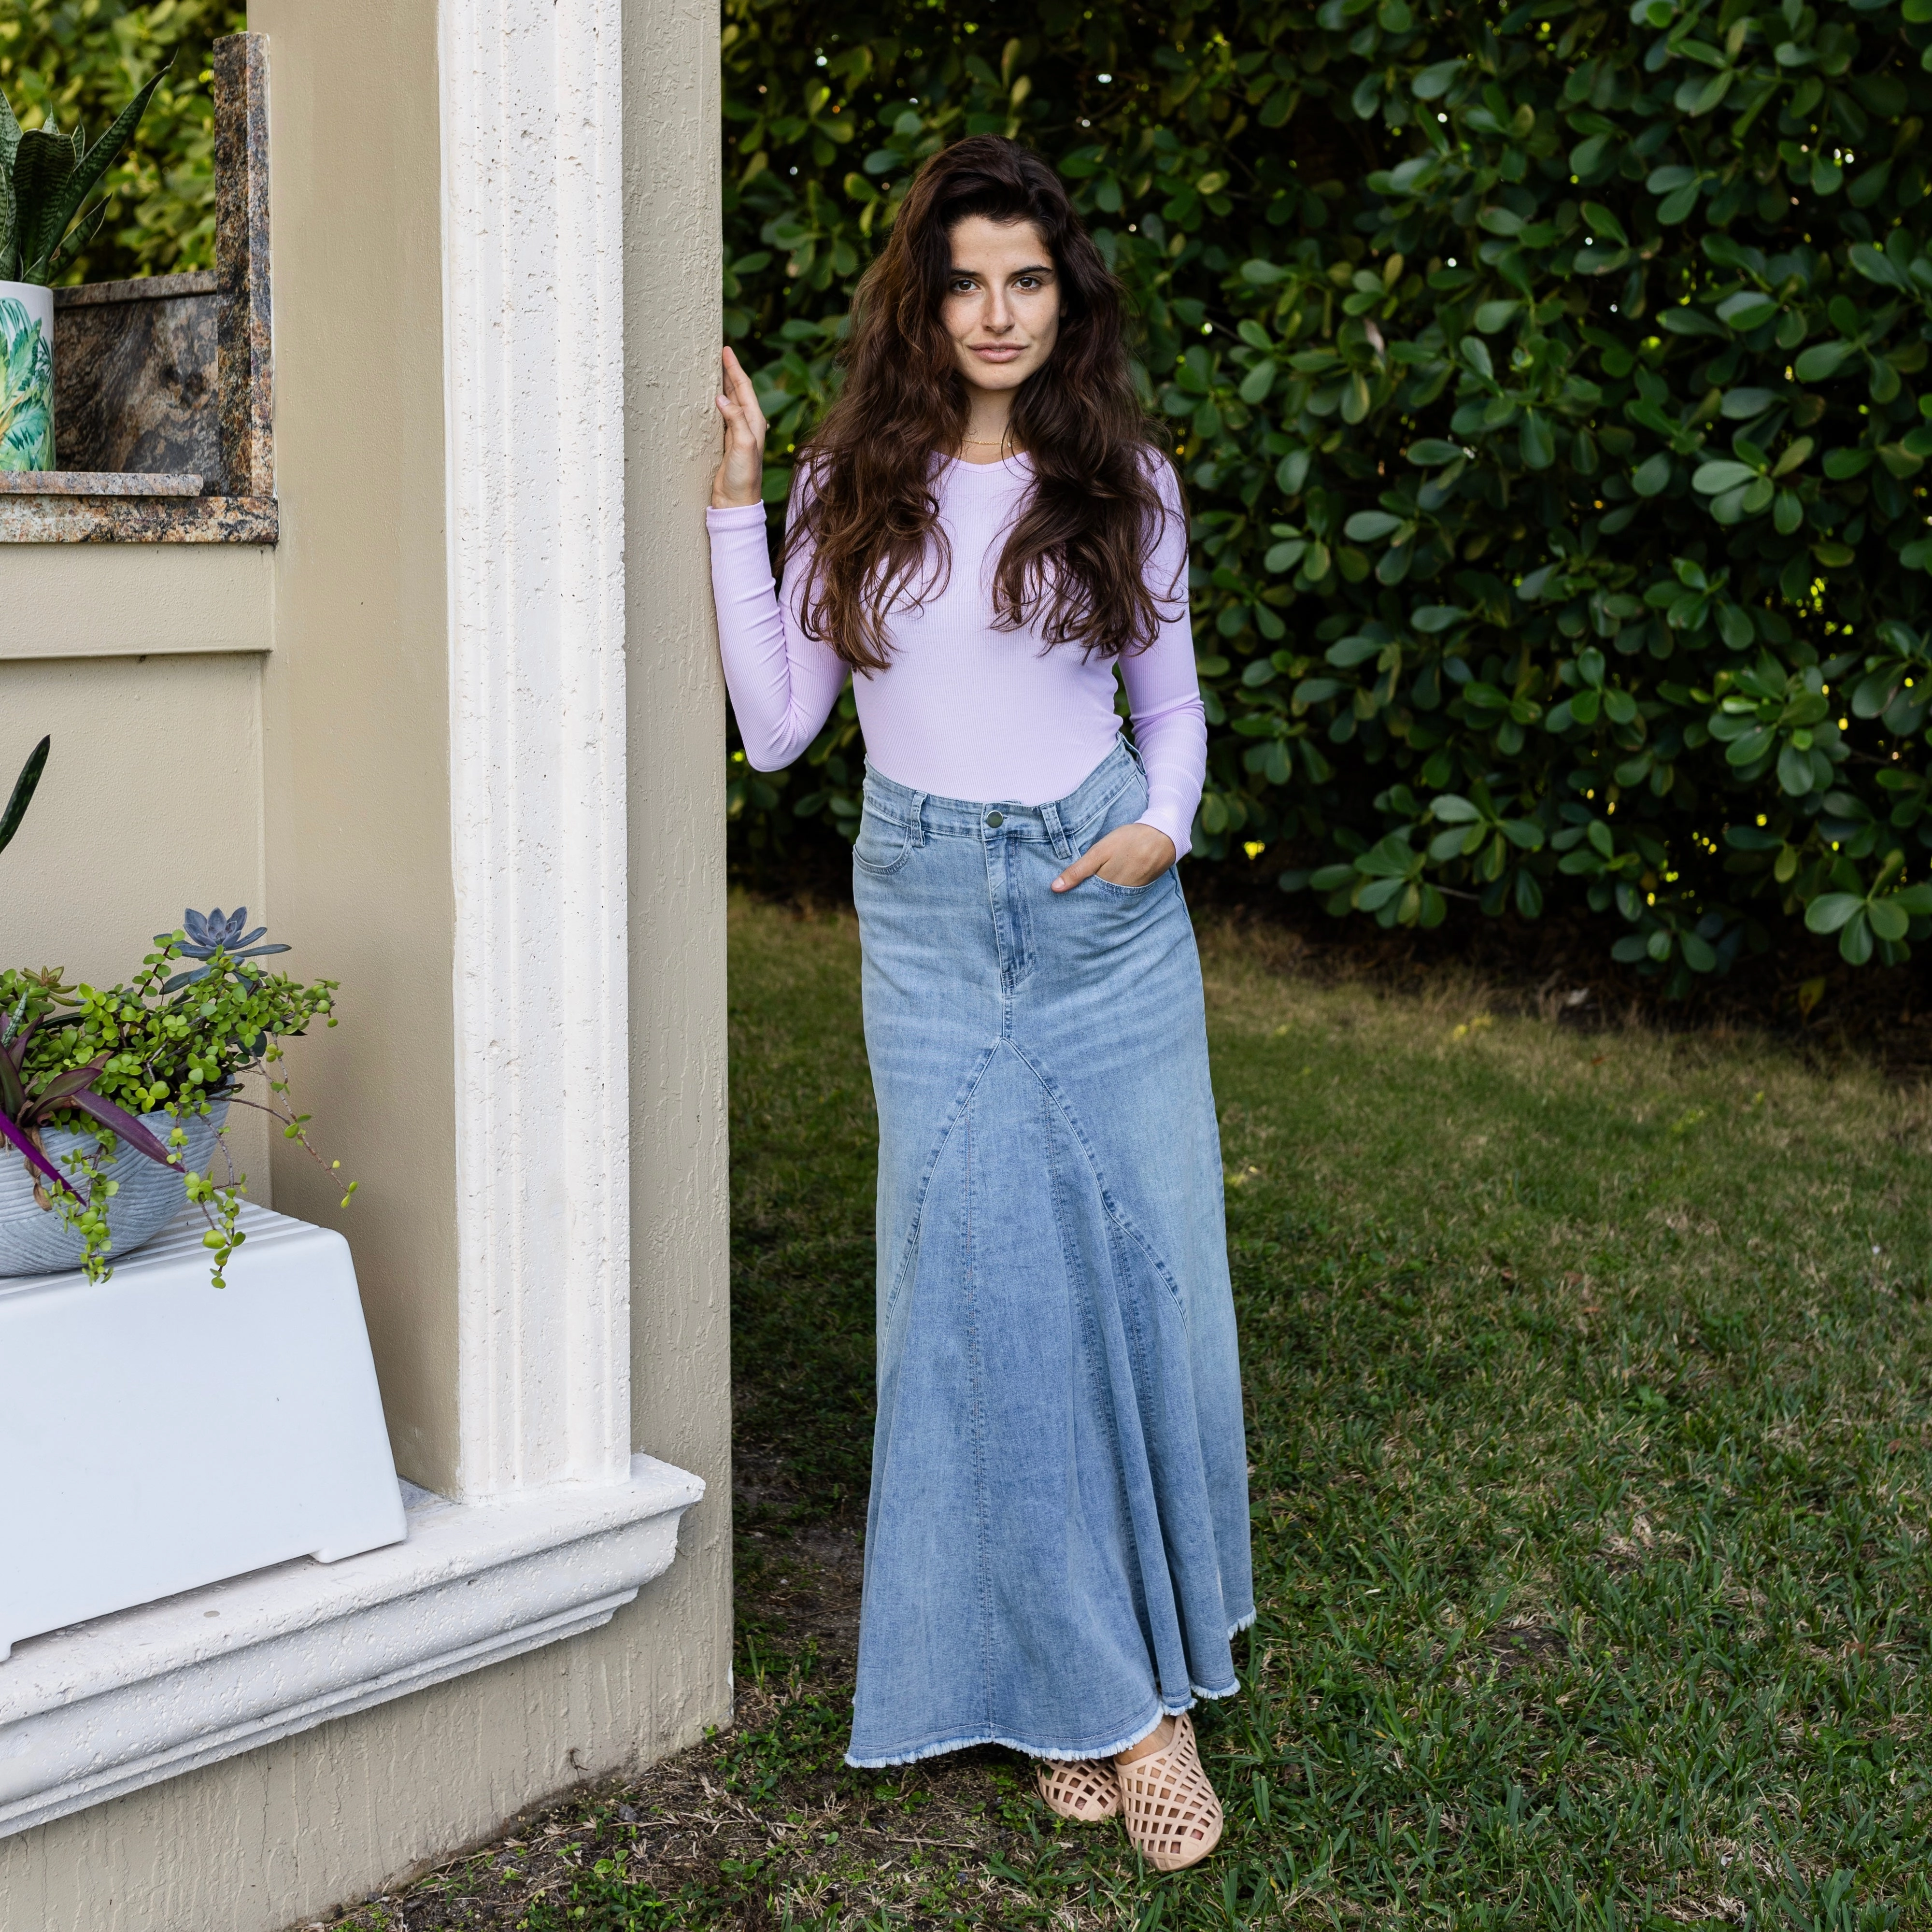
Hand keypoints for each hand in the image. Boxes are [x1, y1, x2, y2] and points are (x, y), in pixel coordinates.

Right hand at [711, 345, 766, 509]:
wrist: (737, 503)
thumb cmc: (744, 478)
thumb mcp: (744, 446)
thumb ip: (736, 421)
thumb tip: (722, 398)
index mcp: (754, 422)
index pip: (744, 388)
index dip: (735, 368)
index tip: (725, 350)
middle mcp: (747, 425)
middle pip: (738, 390)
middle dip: (729, 371)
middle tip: (719, 353)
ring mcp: (736, 433)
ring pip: (729, 401)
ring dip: (723, 384)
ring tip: (713, 369)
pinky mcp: (726, 442)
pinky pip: (721, 415)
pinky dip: (716, 402)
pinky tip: (709, 398)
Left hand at [1051, 823, 1176, 892]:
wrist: (1163, 836)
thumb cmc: (1129, 840)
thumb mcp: (1100, 851)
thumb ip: (1078, 871)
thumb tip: (1055, 888)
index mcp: (1106, 885)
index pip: (1084, 901)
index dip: (1073, 901)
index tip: (1061, 903)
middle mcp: (1118, 895)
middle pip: (1096, 904)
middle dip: (1084, 903)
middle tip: (1070, 904)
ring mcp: (1130, 894)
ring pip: (1108, 902)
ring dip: (1098, 900)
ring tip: (1085, 899)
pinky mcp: (1139, 890)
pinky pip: (1121, 898)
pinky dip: (1111, 896)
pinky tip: (1106, 891)